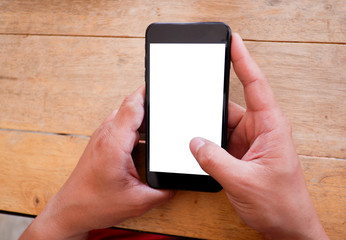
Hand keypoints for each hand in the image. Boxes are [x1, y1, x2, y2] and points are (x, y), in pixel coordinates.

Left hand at [20, 86, 173, 239]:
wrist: (71, 210)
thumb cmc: (96, 204)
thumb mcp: (138, 201)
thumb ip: (163, 191)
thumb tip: (178, 181)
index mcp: (114, 143)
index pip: (133, 106)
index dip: (149, 92)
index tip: (163, 85)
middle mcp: (106, 134)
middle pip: (130, 105)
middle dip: (150, 100)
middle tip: (169, 102)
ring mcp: (102, 136)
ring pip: (125, 112)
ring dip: (142, 112)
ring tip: (160, 117)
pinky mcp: (102, 141)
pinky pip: (120, 122)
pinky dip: (135, 121)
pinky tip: (146, 132)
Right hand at [190, 34, 328, 239]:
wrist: (286, 226)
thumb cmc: (280, 204)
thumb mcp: (243, 182)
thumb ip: (215, 160)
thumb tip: (195, 141)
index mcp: (270, 126)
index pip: (255, 85)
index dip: (243, 60)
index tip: (233, 41)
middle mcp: (259, 129)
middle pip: (229, 104)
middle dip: (208, 100)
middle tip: (189, 89)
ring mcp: (247, 141)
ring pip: (219, 123)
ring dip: (205, 126)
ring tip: (186, 126)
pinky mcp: (238, 153)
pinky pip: (217, 139)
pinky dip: (205, 140)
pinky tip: (193, 143)